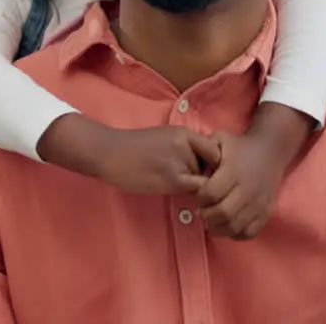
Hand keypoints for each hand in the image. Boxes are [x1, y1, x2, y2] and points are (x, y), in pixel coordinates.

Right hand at [94, 125, 221, 194]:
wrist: (110, 153)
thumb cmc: (134, 147)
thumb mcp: (163, 137)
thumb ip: (184, 146)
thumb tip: (205, 163)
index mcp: (184, 132)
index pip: (215, 149)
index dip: (214, 162)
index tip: (205, 169)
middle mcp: (186, 145)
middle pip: (211, 166)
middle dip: (202, 174)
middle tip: (184, 177)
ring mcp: (180, 162)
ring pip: (203, 180)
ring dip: (193, 185)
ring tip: (169, 181)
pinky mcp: (172, 179)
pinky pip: (194, 189)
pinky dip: (191, 193)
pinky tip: (171, 188)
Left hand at [193, 130, 286, 239]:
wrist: (269, 152)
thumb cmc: (239, 147)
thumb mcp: (220, 139)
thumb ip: (204, 149)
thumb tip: (191, 164)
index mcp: (233, 172)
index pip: (211, 193)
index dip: (200, 198)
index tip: (198, 197)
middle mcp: (247, 189)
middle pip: (223, 213)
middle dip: (207, 216)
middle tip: (202, 212)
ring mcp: (258, 203)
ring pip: (235, 226)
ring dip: (219, 228)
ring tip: (212, 222)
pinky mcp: (266, 212)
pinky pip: (250, 232)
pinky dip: (236, 234)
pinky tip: (228, 226)